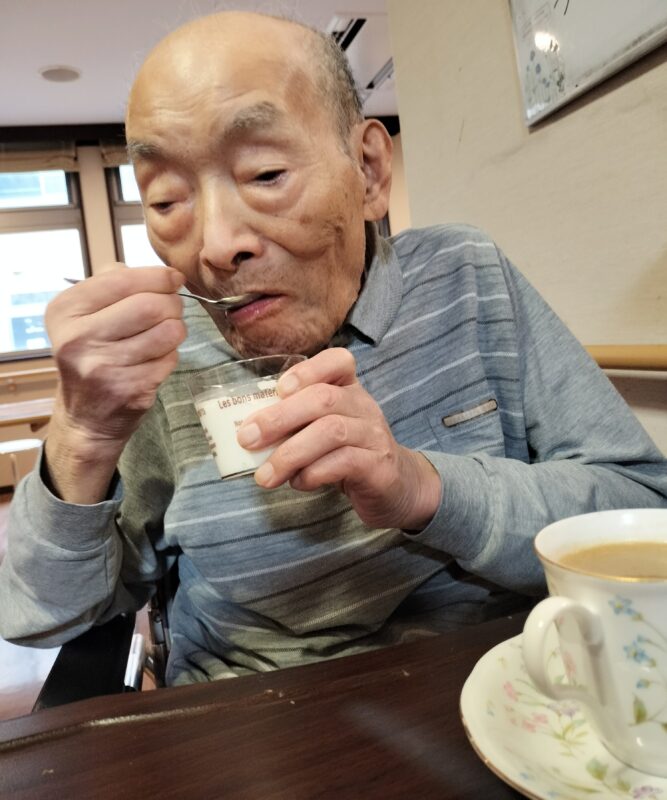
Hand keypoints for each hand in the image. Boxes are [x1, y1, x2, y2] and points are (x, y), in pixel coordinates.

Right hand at [44, 266, 186, 501]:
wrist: (86, 416)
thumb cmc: (92, 354)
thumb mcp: (84, 315)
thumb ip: (113, 284)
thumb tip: (163, 274)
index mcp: (65, 311)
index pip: (122, 280)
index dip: (158, 276)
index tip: (174, 279)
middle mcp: (78, 339)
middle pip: (151, 305)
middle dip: (173, 304)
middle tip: (173, 309)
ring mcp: (103, 368)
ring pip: (168, 332)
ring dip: (176, 330)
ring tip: (165, 334)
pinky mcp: (130, 390)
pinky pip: (170, 359)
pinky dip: (171, 355)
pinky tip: (156, 360)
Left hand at [236, 348, 441, 529]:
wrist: (397, 488)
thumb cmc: (349, 454)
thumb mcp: (323, 430)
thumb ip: (294, 424)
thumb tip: (247, 431)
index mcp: (349, 390)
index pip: (338, 361)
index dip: (307, 370)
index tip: (278, 389)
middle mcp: (364, 406)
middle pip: (324, 399)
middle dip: (280, 417)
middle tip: (247, 438)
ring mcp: (374, 436)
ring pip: (331, 432)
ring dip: (290, 453)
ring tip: (265, 475)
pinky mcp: (378, 467)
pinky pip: (343, 463)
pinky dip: (312, 473)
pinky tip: (298, 482)